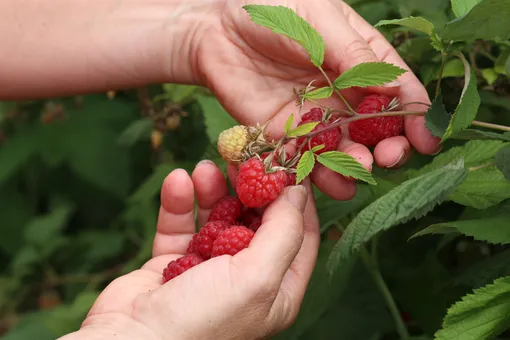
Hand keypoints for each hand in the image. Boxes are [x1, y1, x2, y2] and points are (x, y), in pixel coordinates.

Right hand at [60, 161, 318, 339]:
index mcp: (276, 291)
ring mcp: (208, 271)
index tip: (287, 164)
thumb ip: (283, 232)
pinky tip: (177, 181)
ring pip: (217, 218)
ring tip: (205, 167)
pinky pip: (181, 225)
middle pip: (256, 221)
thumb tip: (298, 192)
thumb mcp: (257, 277)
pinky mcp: (173, 263)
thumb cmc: (202, 321)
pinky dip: (180, 203)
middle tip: (243, 155)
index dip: (296, 198)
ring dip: (212, 190)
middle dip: (250, 187)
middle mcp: (246, 280)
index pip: (300, 235)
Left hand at [193, 0, 440, 199]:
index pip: (398, 89)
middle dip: (389, 146)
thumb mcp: (318, 21)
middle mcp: (343, 93)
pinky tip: (331, 182)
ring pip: (344, 150)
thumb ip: (353, 53)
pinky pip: (307, 160)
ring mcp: (316, 118)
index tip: (427, 139)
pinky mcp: (286, 136)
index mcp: (360, 59)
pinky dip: (320, 175)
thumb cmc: (271, 11)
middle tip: (390, 157)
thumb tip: (393, 85)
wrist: (216, 30)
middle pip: (376, 128)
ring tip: (360, 169)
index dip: (416, 115)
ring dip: (356, 165)